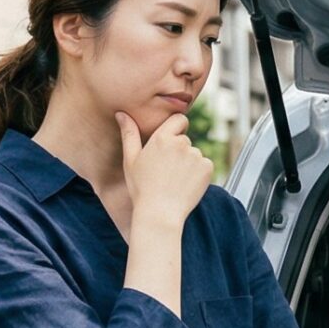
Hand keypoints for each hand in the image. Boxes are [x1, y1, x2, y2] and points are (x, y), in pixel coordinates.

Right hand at [116, 109, 212, 229]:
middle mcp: (181, 143)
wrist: (159, 214)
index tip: (171, 142)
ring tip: (175, 181)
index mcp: (161, 138)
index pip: (179, 119)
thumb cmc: (141, 188)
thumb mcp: (130, 160)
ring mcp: (196, 155)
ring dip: (188, 164)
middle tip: (166, 172)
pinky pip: (204, 165)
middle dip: (179, 152)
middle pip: (185, 140)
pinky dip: (198, 174)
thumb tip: (121, 113)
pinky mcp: (207, 168)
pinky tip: (185, 185)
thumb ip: (129, 134)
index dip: (177, 129)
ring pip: (194, 154)